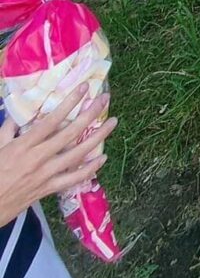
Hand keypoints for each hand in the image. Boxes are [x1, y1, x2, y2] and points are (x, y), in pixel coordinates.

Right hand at [0, 86, 115, 225]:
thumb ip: (10, 126)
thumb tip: (23, 110)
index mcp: (24, 145)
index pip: (52, 119)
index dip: (69, 102)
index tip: (84, 88)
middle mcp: (39, 158)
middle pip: (71, 133)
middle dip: (90, 114)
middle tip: (105, 99)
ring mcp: (46, 175)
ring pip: (77, 154)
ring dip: (98, 138)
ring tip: (113, 123)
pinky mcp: (48, 189)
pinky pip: (73, 179)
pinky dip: (90, 169)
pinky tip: (102, 159)